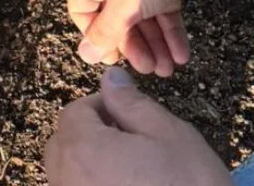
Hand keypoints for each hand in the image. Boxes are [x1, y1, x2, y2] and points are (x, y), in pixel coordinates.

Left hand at [45, 67, 231, 185]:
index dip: (100, 105)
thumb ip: (132, 103)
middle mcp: (67, 179)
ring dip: (88, 161)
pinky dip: (92, 183)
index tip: (127, 112)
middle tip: (129, 138)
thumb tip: (110, 78)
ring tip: (130, 165)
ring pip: (67, 172)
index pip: (74, 113)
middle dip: (89, 133)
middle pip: (63, 144)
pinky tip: (126, 185)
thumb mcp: (168, 134)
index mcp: (83, 149)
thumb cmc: (189, 184)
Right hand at [67, 0, 223, 73]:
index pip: (81, 12)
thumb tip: (85, 54)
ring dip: (154, 45)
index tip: (113, 58)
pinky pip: (161, 13)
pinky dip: (169, 33)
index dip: (95, 37)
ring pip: (141, 19)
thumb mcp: (123, 7)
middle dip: (134, 46)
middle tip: (148, 68)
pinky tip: (181, 54)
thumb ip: (105, 33)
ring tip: (168, 68)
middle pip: (115, 20)